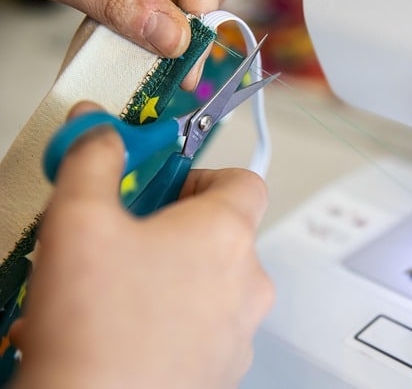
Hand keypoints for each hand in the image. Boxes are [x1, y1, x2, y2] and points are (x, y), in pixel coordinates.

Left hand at [0, 0, 228, 88]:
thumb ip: (115, 0)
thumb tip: (171, 37)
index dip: (201, 2)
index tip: (188, 43)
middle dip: (193, 24)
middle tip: (182, 66)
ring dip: (173, 35)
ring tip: (162, 67)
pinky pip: (150, 6)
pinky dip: (149, 33)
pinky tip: (141, 51)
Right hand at [9, 102, 272, 388]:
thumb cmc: (96, 327)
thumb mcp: (80, 219)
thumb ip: (93, 160)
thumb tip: (99, 131)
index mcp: (226, 235)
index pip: (245, 181)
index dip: (205, 176)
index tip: (167, 185)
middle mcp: (247, 282)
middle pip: (224, 233)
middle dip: (176, 228)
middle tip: (128, 237)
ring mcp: (240, 329)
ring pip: (214, 282)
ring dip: (172, 275)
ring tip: (119, 288)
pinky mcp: (224, 366)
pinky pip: (207, 325)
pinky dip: (176, 317)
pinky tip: (127, 326)